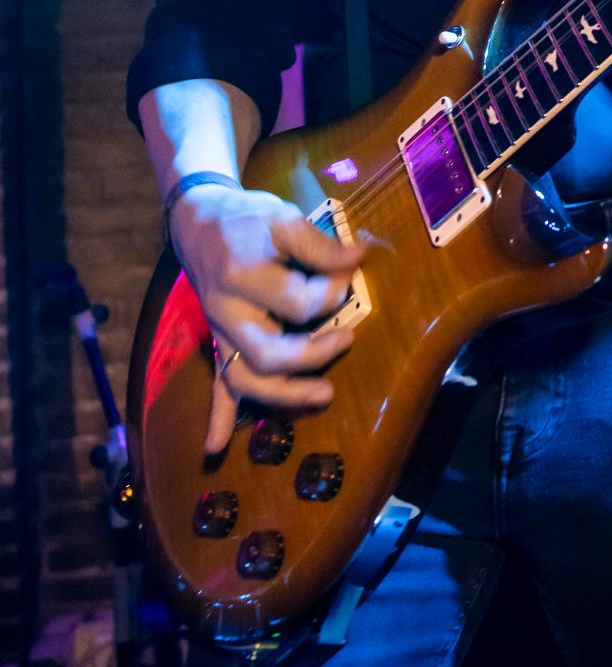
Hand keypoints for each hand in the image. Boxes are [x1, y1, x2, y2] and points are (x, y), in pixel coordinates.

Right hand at [169, 182, 366, 454]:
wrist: (198, 221)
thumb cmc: (246, 219)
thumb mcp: (282, 218)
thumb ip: (319, 244)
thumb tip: (358, 259)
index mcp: (243, 276)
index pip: (297, 301)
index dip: (332, 291)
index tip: (350, 272)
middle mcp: (228, 311)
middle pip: (269, 353)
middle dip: (313, 355)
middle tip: (348, 339)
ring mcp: (221, 332)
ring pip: (245, 378)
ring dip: (284, 394)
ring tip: (324, 395)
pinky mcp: (219, 342)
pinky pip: (216, 383)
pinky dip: (217, 417)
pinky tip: (215, 448)